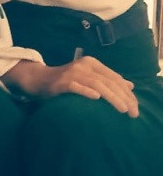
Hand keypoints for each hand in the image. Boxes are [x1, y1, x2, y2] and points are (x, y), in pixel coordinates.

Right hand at [1, 56, 138, 116]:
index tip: (136, 107)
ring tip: (122, 109)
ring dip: (112, 97)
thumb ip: (107, 79)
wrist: (39, 79)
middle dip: (123, 97)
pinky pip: (76, 87)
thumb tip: (130, 85)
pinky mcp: (62, 82)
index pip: (115, 78)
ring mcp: (72, 73)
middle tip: (133, 112)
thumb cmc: (67, 81)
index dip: (127, 93)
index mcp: (92, 63)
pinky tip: (96, 97)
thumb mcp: (89, 77)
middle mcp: (84, 65)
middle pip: (109, 81)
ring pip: (97, 84)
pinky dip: (87, 91)